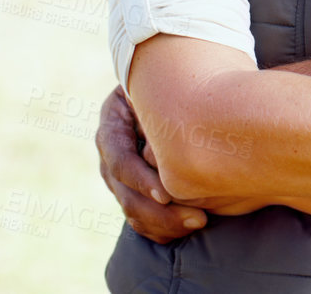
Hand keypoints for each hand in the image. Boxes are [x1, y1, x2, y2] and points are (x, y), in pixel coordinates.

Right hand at [96, 86, 208, 242]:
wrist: (172, 86)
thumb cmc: (174, 82)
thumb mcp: (162, 89)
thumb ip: (162, 113)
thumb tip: (164, 149)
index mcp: (113, 124)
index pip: (120, 160)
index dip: (140, 179)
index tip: (166, 194)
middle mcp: (111, 152)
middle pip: (126, 193)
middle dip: (160, 212)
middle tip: (198, 218)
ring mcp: (120, 175)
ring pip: (133, 210)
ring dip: (164, 223)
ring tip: (199, 222)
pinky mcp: (133, 189)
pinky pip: (140, 218)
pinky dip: (160, 229)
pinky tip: (184, 230)